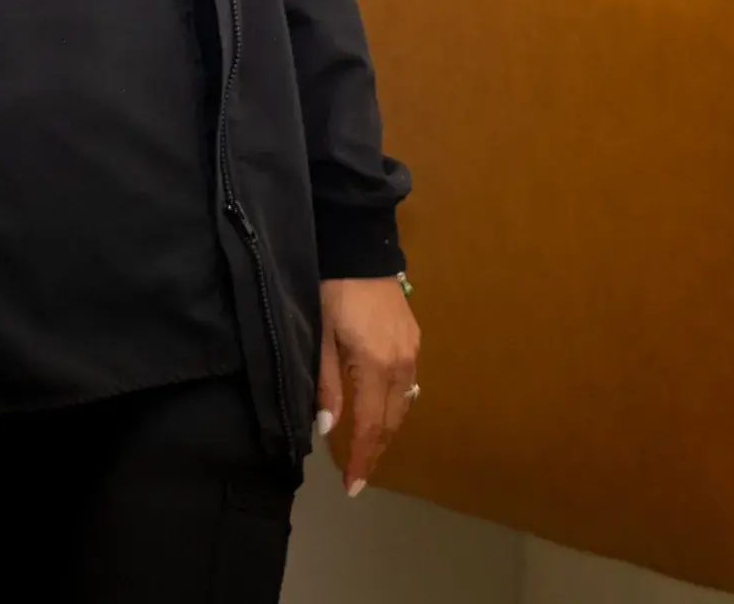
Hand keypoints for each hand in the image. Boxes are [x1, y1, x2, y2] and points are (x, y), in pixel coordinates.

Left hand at [317, 276, 420, 497]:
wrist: (357, 246)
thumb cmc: (330, 289)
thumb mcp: (320, 336)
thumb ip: (326, 383)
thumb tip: (328, 428)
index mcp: (375, 365)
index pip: (371, 425)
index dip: (361, 458)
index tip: (351, 486)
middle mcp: (401, 363)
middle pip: (391, 420)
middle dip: (374, 449)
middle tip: (356, 473)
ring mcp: (412, 350)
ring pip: (402, 404)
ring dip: (385, 428)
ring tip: (365, 448)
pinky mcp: (414, 338)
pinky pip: (406, 384)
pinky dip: (392, 404)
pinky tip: (378, 408)